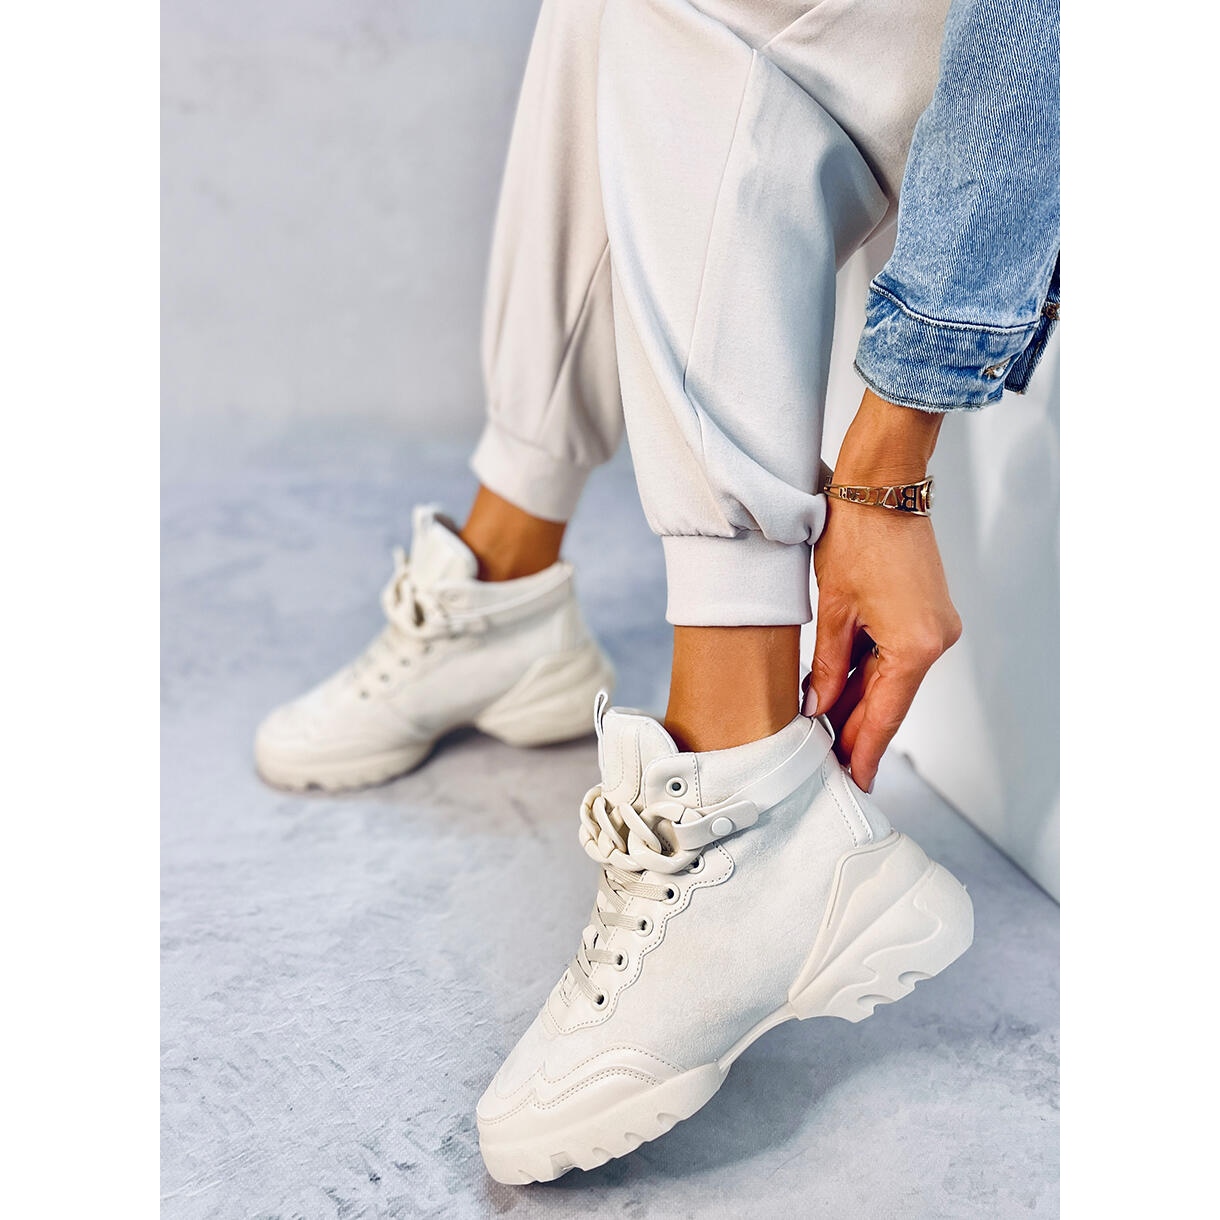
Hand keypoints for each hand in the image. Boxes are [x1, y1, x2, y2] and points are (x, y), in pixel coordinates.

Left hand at [805, 391, 960, 790]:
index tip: (854, 780)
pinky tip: (844, 692)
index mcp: (915, 645)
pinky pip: (898, 657)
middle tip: (831, 762)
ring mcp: (936, 627)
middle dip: (859, 730)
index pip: (886, 714)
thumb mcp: (834, 610)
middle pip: (892, 701)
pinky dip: (872, 675)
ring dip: (863, 702)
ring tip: (828, 731)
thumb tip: (819, 707)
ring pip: (894, 680)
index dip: (866, 750)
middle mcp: (936, 641)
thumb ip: (830, 666)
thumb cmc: (856, 538)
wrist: (883, 488)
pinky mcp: (928, 613)